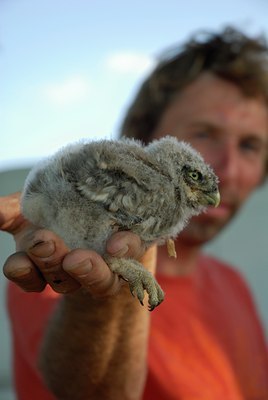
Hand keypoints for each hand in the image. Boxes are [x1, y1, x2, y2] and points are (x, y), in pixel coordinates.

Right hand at [1, 193, 155, 296]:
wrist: (100, 208)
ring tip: (80, 257)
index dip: (22, 271)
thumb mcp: (31, 206)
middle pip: (58, 276)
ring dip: (87, 271)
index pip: (26, 273)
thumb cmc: (59, 209)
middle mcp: (69, 272)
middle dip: (50, 261)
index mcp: (41, 260)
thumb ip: (10, 210)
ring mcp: (99, 272)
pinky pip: (128, 262)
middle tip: (45, 241)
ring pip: (94, 281)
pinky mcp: (127, 262)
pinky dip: (124, 252)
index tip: (19, 262)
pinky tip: (119, 243)